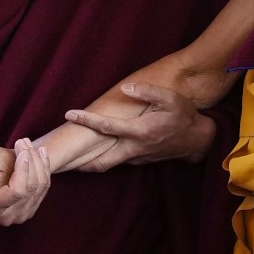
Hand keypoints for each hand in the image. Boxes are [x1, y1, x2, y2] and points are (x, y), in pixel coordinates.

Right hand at [0, 139, 50, 225]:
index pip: (17, 190)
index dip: (23, 168)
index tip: (21, 148)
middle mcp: (8, 217)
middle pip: (32, 186)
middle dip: (31, 159)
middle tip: (24, 140)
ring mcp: (21, 215)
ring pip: (41, 185)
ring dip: (38, 160)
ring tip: (31, 144)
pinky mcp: (30, 209)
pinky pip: (44, 186)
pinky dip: (44, 166)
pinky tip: (41, 152)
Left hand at [64, 82, 215, 171]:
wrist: (198, 139)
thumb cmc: (184, 116)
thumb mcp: (171, 99)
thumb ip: (148, 91)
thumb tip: (126, 88)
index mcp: (140, 131)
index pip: (108, 127)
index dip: (87, 120)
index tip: (69, 114)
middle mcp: (134, 148)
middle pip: (99, 162)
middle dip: (77, 162)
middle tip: (55, 158)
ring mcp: (136, 157)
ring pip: (106, 165)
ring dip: (85, 164)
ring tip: (64, 161)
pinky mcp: (138, 161)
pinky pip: (115, 162)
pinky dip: (100, 160)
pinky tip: (90, 155)